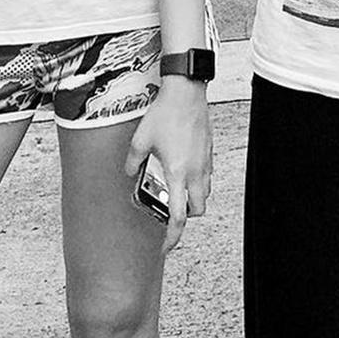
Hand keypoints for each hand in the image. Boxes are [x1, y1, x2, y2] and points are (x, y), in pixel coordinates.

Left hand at [125, 77, 212, 252]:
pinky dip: (197, 180)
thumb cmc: (166, 113)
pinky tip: (183, 168)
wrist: (186, 92)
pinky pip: (206, 175)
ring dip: (192, 198)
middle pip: (197, 209)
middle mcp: (195, 172)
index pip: (178, 217)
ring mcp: (205, 161)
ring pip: (204, 193)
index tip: (165, 246)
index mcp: (177, 174)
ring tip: (176, 190)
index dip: (172, 237)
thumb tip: (130, 171)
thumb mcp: (140, 140)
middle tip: (171, 214)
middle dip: (185, 217)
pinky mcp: (208, 151)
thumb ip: (133, 161)